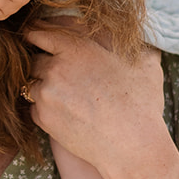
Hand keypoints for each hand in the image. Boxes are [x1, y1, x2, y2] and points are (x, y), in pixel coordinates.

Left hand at [21, 26, 164, 178]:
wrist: (132, 145)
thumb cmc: (141, 103)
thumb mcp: (145, 63)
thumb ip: (136, 43)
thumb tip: (142, 36)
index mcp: (77, 49)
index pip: (40, 33)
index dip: (36, 34)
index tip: (33, 35)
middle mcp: (56, 69)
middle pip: (35, 61)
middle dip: (44, 65)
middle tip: (59, 74)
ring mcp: (47, 95)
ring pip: (33, 85)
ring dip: (44, 87)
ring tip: (63, 96)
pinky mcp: (43, 118)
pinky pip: (34, 107)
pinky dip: (44, 108)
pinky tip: (64, 113)